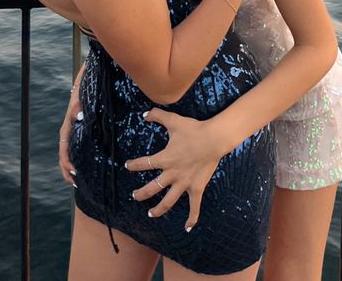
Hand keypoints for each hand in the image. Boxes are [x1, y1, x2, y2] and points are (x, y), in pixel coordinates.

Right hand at [58, 75, 83, 186]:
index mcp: (68, 124)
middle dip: (67, 169)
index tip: (73, 172)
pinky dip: (80, 157)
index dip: (66, 161)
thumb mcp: (82, 96)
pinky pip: (79, 146)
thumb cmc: (87, 86)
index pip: (63, 147)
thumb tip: (78, 113)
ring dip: (73, 165)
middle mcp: (70, 128)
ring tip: (78, 180)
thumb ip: (79, 105)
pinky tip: (87, 165)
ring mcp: (76, 129)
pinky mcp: (84, 127)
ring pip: (71, 151)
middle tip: (75, 183)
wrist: (91, 76)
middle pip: (64, 153)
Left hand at [125, 108, 227, 230]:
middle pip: (152, 188)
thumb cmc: (193, 129)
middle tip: (135, 196)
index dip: (134, 165)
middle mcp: (172, 174)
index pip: (145, 164)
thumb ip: (157, 116)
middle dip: (142, 193)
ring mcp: (184, 183)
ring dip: (158, 209)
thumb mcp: (173, 120)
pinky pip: (194, 207)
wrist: (214, 138)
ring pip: (168, 201)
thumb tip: (144, 114)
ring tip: (151, 214)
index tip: (128, 166)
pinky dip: (191, 218)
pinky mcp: (196, 188)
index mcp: (165, 159)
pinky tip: (187, 228)